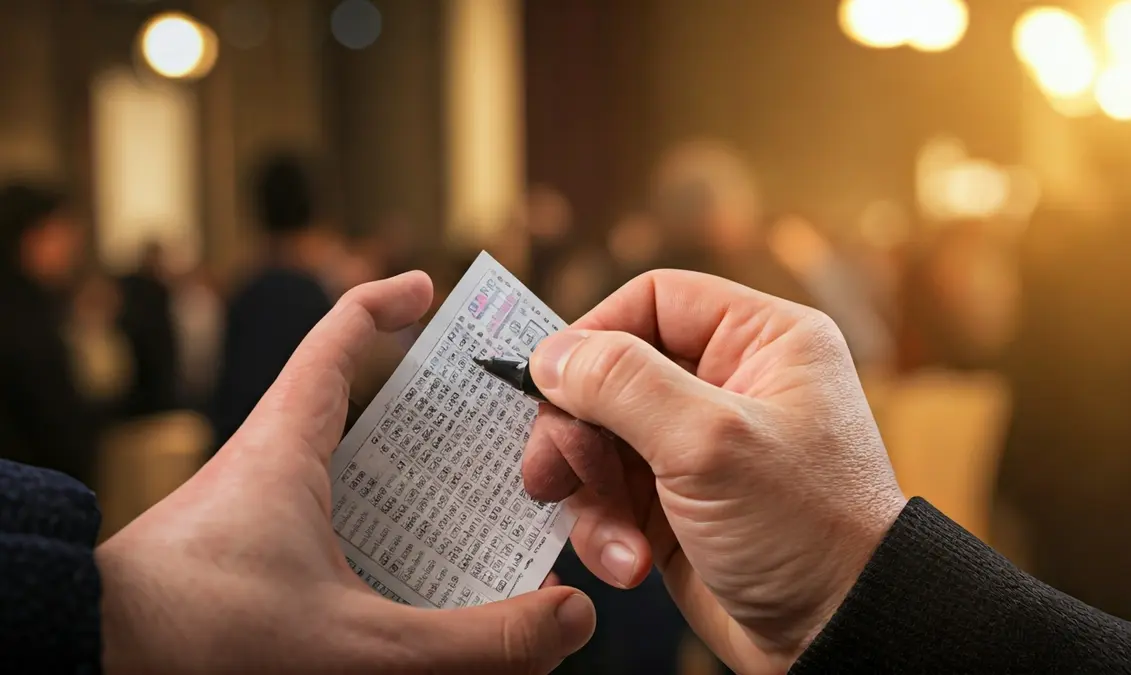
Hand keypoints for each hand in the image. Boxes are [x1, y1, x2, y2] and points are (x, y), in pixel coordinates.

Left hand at [98, 273, 594, 673]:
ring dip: (406, 485)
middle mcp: (270, 461)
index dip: (388, 301)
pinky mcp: (243, 553)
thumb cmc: (198, 636)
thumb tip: (570, 618)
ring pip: (347, 473)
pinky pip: (325, 525)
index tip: (433, 291)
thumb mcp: (357, 644)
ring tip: (473, 517)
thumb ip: (472, 641)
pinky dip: (374, 537)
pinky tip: (411, 583)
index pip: (339, 335)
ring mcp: (252, 507)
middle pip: (360, 405)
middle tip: (493, 436)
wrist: (89, 658)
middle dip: (429, 417)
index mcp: (288, 442)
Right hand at [523, 270, 905, 674]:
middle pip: (612, 374)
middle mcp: (728, 384)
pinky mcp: (676, 502)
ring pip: (601, 439)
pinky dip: (606, 529)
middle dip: (577, 431)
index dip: (595, 336)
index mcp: (760, 341)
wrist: (838, 635)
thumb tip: (551, 355)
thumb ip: (624, 385)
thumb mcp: (711, 442)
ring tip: (613, 537)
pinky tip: (631, 564)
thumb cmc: (805, 528)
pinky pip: (610, 495)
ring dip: (590, 491)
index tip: (550, 383)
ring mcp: (698, 446)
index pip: (653, 302)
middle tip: (550, 474)